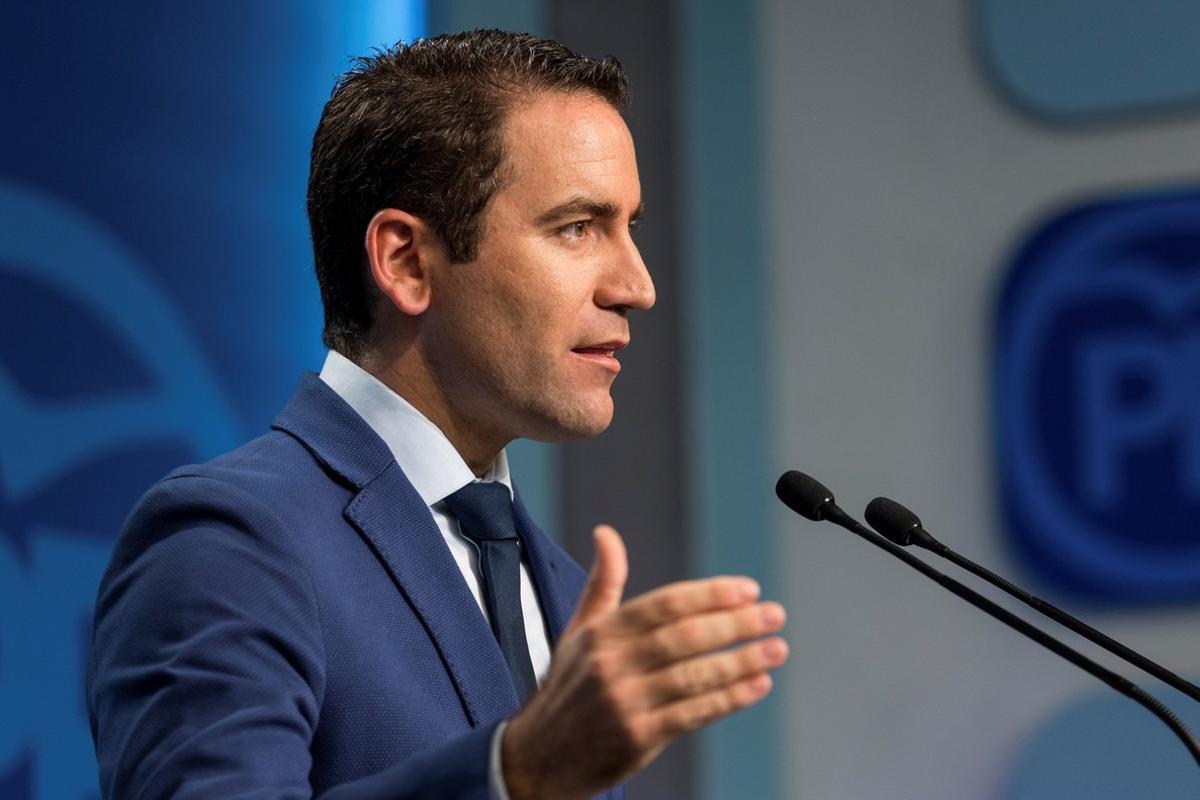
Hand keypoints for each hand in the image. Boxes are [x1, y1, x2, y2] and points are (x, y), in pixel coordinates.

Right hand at [502, 524, 787, 799]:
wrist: (539, 756)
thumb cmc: (568, 689)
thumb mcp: (578, 630)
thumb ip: (603, 582)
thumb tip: (607, 534)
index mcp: (602, 631)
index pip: (665, 603)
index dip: (711, 594)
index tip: (748, 590)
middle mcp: (612, 663)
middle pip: (686, 636)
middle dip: (736, 623)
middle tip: (773, 615)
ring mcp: (624, 702)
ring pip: (695, 676)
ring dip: (742, 661)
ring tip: (776, 649)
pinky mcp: (637, 737)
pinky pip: (693, 714)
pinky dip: (730, 699)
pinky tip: (757, 686)